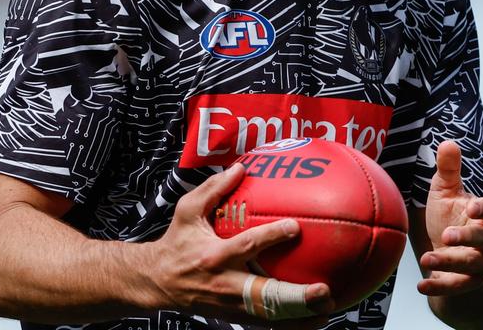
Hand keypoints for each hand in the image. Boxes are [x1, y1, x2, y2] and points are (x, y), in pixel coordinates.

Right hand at [140, 163, 334, 327]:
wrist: (155, 283)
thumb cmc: (176, 243)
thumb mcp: (186, 212)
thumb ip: (213, 189)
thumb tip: (240, 168)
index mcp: (214, 256)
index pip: (246, 246)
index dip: (271, 236)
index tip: (295, 227)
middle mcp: (224, 283)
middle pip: (264, 295)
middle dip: (295, 296)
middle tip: (324, 291)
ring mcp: (230, 305)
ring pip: (268, 316)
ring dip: (298, 317)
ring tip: (327, 311)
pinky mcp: (233, 317)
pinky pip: (263, 324)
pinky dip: (288, 325)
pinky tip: (314, 320)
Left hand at [417, 140, 482, 295]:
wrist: (452, 254)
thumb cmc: (451, 217)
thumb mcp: (446, 194)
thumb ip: (448, 171)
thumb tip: (447, 142)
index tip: (471, 207)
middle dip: (469, 238)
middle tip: (447, 235)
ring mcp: (482, 264)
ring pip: (474, 265)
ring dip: (451, 263)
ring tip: (426, 258)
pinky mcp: (468, 283)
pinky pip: (459, 287)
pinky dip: (441, 287)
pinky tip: (421, 285)